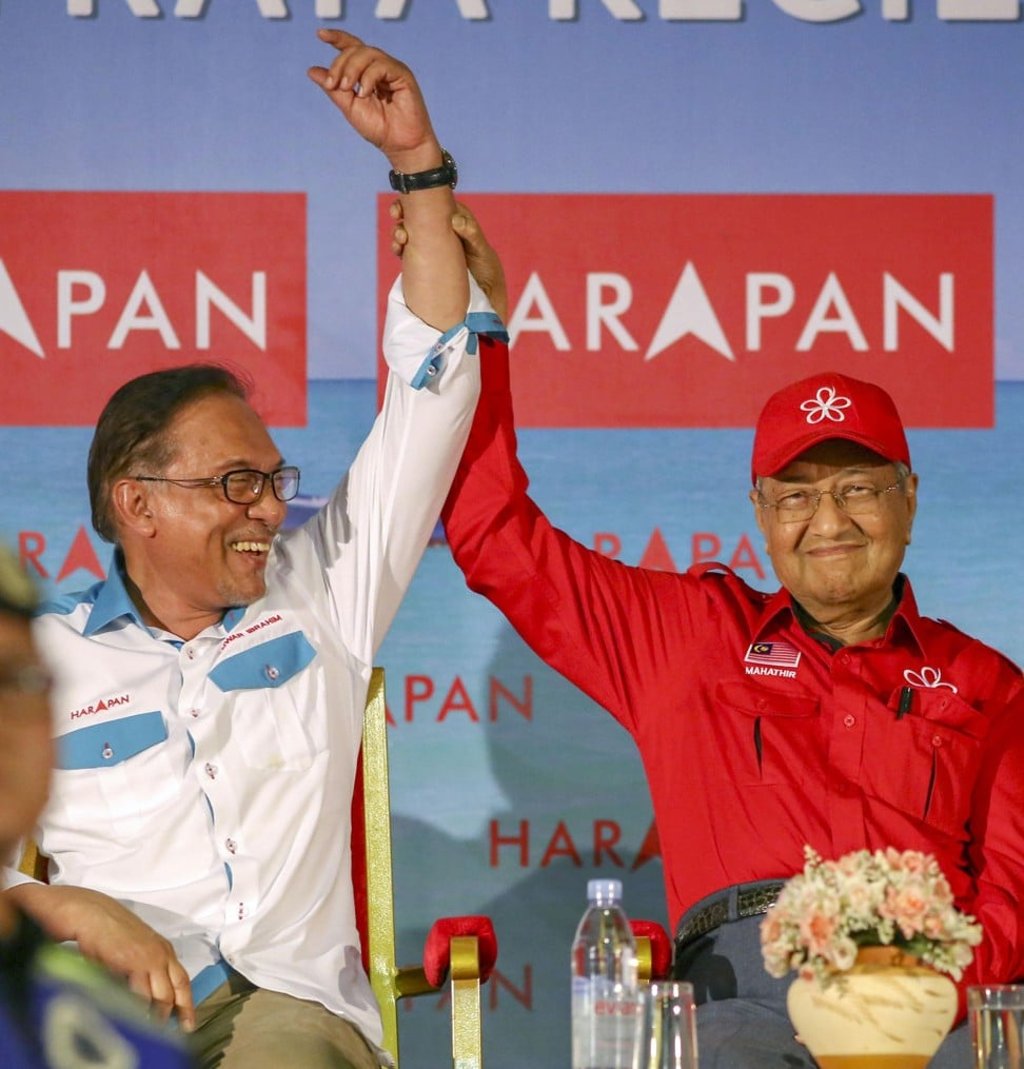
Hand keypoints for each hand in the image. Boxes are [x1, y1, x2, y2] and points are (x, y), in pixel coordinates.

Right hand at [19, 884, 194, 1030]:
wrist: (94, 915)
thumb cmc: (111, 933)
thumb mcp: (137, 948)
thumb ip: (145, 968)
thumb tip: (147, 998)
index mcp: (164, 950)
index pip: (183, 980)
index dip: (187, 1004)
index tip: (189, 1024)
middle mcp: (161, 954)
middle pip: (175, 991)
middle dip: (175, 1014)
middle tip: (174, 1034)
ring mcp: (149, 959)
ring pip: (159, 997)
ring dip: (154, 1017)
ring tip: (147, 1032)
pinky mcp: (133, 963)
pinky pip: (140, 995)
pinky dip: (138, 1009)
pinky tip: (133, 1019)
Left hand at [308, 30, 439, 172]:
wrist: (400, 146)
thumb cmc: (379, 129)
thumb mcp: (350, 107)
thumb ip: (333, 89)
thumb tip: (311, 70)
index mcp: (368, 72)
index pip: (352, 47)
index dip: (337, 38)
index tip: (320, 34)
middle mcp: (380, 67)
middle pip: (356, 49)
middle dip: (340, 64)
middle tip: (333, 85)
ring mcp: (393, 69)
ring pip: (367, 53)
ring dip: (352, 69)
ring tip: (347, 88)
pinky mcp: (403, 75)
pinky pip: (381, 65)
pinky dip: (368, 78)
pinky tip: (364, 94)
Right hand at [390, 200, 508, 322]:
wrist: (484, 290)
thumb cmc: (485, 265)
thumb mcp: (481, 249)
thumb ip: (471, 233)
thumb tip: (455, 221)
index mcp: (453, 217)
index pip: (433, 203)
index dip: (417, 200)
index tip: (406, 204)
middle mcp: (440, 229)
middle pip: (417, 215)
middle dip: (402, 213)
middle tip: (396, 216)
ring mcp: (431, 244)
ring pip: (410, 232)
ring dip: (399, 233)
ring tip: (400, 239)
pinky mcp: (425, 259)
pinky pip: (409, 251)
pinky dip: (401, 249)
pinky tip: (398, 250)